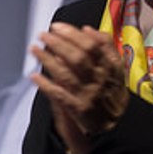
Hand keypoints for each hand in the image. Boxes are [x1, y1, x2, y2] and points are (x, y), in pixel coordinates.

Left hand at [30, 22, 128, 153]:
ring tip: (34, 49)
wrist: (118, 126)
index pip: (92, 46)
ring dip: (48, 60)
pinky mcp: (78, 110)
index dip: (73, 34)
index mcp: (111, 68)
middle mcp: (100, 80)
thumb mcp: (117, 69)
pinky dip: (46, 85)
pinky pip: (59, 96)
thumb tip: (89, 29)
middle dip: (58, 44)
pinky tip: (34, 76)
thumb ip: (106, 48)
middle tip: (43, 35)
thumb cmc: (112, 93)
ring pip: (66, 74)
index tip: (57, 27)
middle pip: (78, 58)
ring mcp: (88, 95)